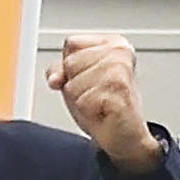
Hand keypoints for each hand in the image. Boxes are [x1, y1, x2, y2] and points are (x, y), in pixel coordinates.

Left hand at [46, 34, 161, 174]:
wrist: (125, 136)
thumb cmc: (104, 107)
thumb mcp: (76, 81)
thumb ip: (59, 70)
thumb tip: (55, 78)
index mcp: (113, 43)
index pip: (71, 43)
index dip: (70, 66)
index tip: (88, 78)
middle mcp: (120, 52)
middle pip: (69, 62)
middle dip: (75, 84)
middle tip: (96, 94)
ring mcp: (120, 69)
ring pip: (73, 83)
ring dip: (81, 99)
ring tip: (100, 103)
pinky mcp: (120, 89)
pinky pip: (82, 100)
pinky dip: (88, 111)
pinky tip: (104, 111)